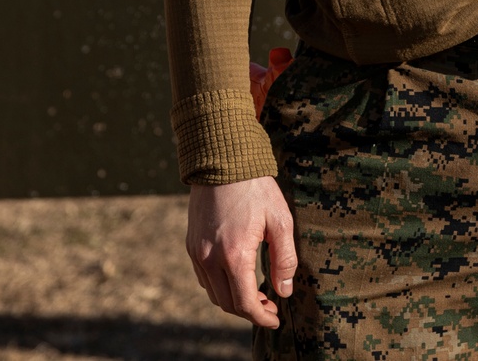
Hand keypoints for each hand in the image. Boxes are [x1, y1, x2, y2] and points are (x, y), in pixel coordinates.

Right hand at [186, 176, 296, 328]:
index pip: (245, 303)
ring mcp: (197, 252)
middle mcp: (210, 259)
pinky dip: (220, 286)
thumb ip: (284, 258)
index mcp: (234, 255)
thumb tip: (285, 290)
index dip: (261, 317)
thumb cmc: (255, 187)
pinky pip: (204, 278)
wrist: (222, 159)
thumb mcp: (279, 219)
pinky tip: (237, 277)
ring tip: (256, 293)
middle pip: (227, 304)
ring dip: (234, 301)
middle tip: (270, 306)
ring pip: (213, 294)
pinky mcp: (191, 244)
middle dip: (250, 311)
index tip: (275, 319)